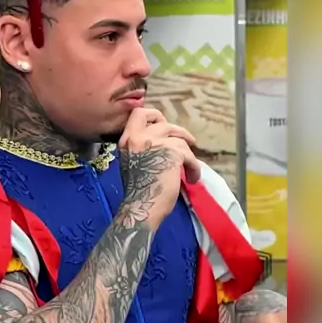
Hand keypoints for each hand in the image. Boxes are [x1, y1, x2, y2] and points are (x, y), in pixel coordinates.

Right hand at [118, 108, 199, 229]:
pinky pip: (188, 154)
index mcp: (127, 141)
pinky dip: (193, 167)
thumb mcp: (133, 163)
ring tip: (190, 169)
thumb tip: (162, 144)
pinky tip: (191, 178)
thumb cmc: (138, 193)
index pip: (138, 114)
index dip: (153, 116)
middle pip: (161, 121)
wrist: (141, 208)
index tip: (162, 125)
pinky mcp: (170, 152)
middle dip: (176, 130)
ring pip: (178, 139)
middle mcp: (138, 138)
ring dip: (188, 155)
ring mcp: (154, 143)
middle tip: (187, 141)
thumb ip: (142, 149)